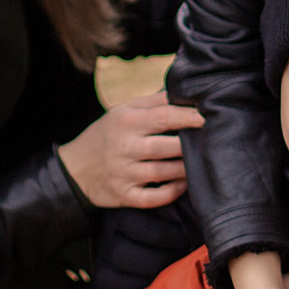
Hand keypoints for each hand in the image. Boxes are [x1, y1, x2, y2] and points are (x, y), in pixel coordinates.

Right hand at [58, 91, 201, 208]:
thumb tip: (185, 90)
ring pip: (162, 173)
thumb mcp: (123, 111)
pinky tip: (183, 184)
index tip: (211, 116)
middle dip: (191, 145)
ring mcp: (123, 173)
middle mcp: (125, 147)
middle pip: (167, 146)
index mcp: (127, 122)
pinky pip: (152, 198)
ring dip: (185, 169)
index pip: (164, 117)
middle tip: (214, 142)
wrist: (74, 168)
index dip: (190, 116)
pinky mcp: (124, 195)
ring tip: (202, 163)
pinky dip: (171, 192)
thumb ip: (154, 101)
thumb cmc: (107, 134)